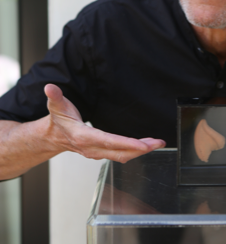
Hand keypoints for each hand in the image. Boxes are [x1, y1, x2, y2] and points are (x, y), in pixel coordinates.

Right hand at [45, 84, 165, 162]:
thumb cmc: (58, 120)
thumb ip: (55, 96)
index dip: (126, 143)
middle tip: (158, 143)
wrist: (53, 136)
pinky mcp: (102, 153)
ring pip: (122, 155)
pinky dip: (134, 151)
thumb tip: (50, 87)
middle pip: (120, 152)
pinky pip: (121, 155)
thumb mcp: (56, 106)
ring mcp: (97, 153)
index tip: (142, 144)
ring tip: (156, 143)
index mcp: (83, 137)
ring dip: (140, 151)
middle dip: (140, 149)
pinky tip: (145, 145)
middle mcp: (92, 148)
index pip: (108, 141)